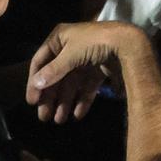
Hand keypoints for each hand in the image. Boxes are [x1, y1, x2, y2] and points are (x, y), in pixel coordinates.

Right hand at [27, 20, 147, 122]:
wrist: (128, 42)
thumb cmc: (95, 43)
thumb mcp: (71, 55)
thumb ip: (54, 70)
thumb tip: (36, 84)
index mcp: (60, 39)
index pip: (40, 62)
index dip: (35, 82)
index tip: (32, 102)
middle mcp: (71, 48)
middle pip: (56, 76)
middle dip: (51, 97)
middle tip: (44, 118)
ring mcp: (86, 59)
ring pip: (71, 84)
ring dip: (65, 102)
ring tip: (60, 120)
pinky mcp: (100, 69)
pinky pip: (87, 87)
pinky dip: (82, 101)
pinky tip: (77, 115)